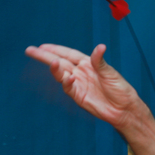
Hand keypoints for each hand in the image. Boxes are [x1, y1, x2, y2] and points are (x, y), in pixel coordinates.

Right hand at [25, 44, 142, 129]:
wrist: (124, 109)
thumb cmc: (121, 90)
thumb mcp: (111, 73)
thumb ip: (100, 62)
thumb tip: (100, 47)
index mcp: (89, 64)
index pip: (69, 54)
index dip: (57, 49)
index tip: (43, 45)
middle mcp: (81, 73)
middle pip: (60, 62)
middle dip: (45, 56)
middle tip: (30, 50)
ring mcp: (79, 84)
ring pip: (62, 74)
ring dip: (54, 68)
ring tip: (49, 61)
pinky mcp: (79, 96)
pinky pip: (69, 88)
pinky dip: (66, 82)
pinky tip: (68, 77)